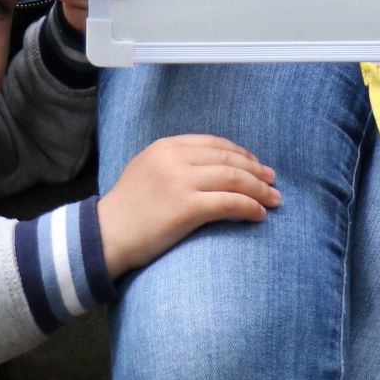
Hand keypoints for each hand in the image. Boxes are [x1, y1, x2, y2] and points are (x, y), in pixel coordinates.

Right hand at [97, 135, 279, 278]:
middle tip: (273, 181)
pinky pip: (229, 203)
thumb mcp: (147, 169)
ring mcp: (181, 181)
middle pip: (229, 160)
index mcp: (167, 146)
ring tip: (274, 200)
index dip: (241, 154)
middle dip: (256, 171)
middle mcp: (175, 158)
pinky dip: (249, 207)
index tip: (256, 165)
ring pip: (234, 179)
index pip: (215, 144)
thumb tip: (212, 168)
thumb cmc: (127, 209)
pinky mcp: (186, 207)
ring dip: (259, 190)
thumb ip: (175, 162)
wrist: (105, 235)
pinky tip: (259, 215)